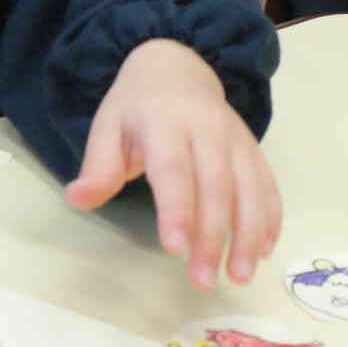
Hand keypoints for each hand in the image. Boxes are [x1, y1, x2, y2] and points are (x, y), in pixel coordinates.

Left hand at [63, 38, 282, 288]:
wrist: (178, 65)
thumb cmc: (137, 106)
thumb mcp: (108, 127)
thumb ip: (98, 166)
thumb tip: (77, 199)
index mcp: (165, 122)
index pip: (174, 169)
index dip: (177, 209)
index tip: (175, 249)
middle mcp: (208, 129)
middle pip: (216, 186)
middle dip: (212, 236)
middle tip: (202, 281)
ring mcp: (236, 139)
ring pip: (250, 188)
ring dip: (248, 234)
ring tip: (239, 276)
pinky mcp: (253, 150)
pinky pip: (268, 185)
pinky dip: (270, 219)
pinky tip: (263, 251)